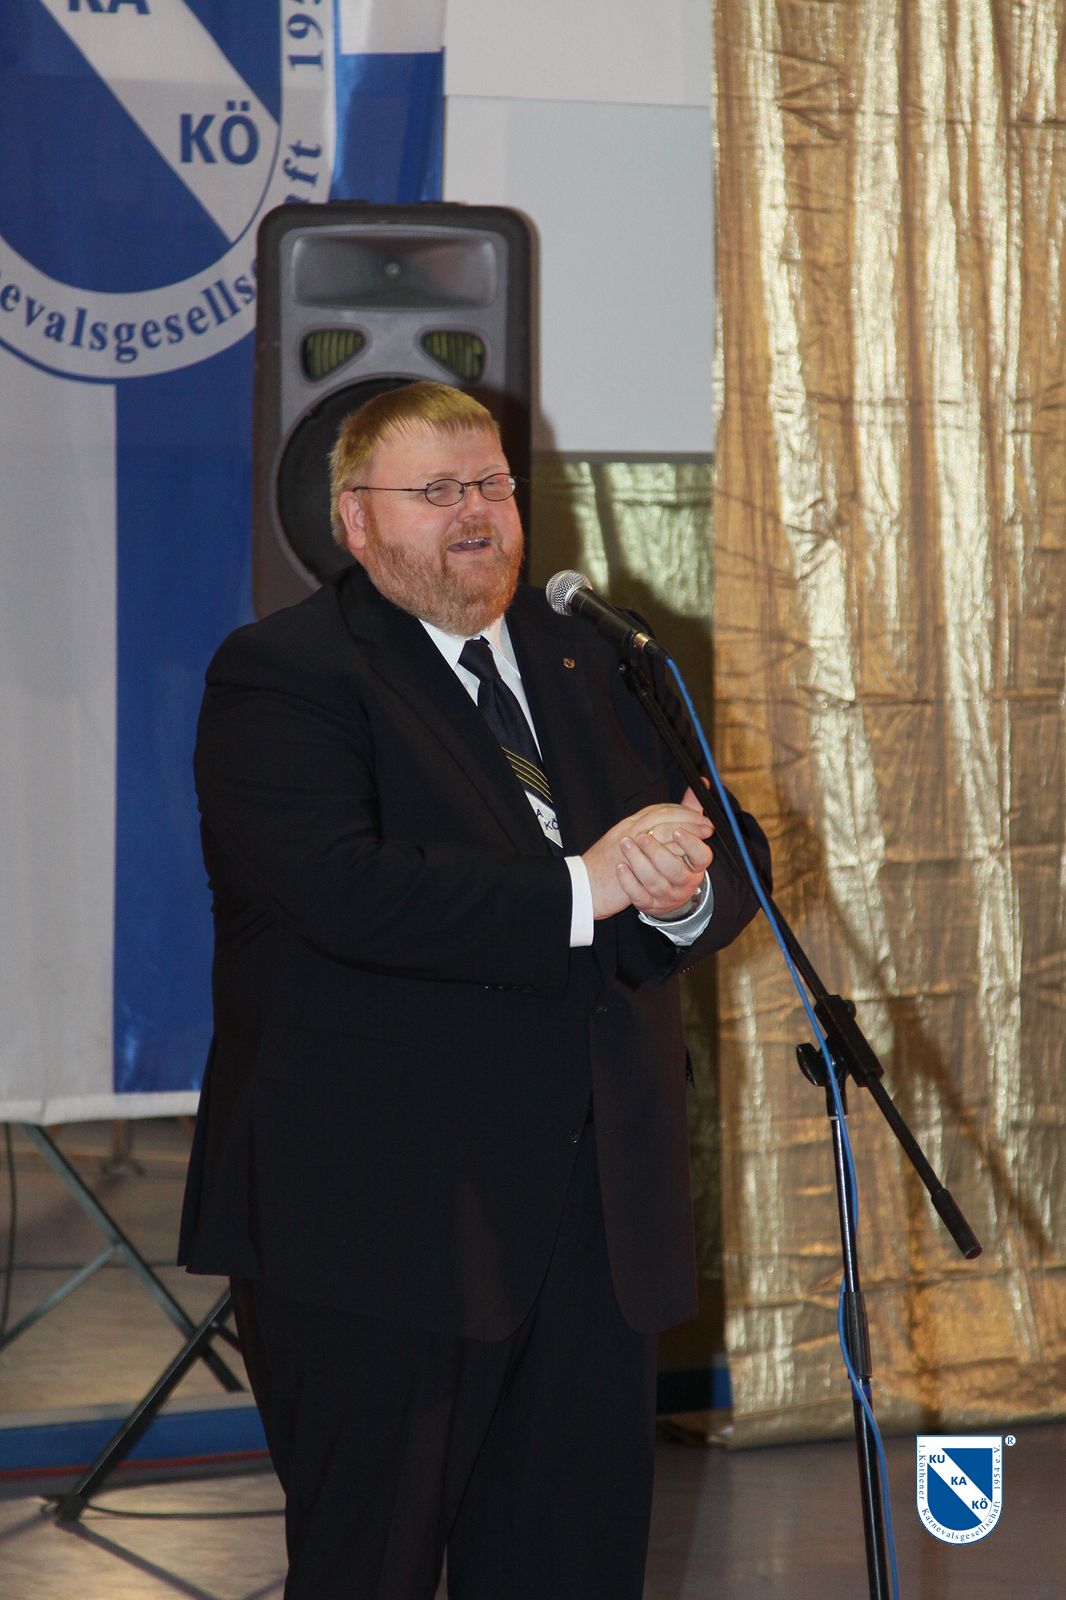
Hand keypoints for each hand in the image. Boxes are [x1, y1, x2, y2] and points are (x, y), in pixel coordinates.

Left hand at [583, 797, 713, 920]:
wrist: (658, 890)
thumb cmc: (672, 855)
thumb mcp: (683, 835)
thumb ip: (691, 810)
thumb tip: (701, 781)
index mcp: (697, 866)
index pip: (702, 857)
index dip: (691, 845)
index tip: (677, 831)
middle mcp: (685, 884)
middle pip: (675, 870)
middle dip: (658, 852)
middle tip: (642, 836)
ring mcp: (666, 896)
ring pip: (655, 882)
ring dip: (639, 862)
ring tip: (625, 844)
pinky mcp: (648, 904)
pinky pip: (638, 895)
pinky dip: (628, 881)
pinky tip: (620, 866)